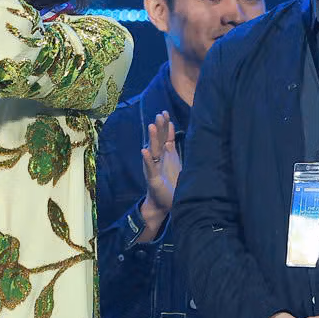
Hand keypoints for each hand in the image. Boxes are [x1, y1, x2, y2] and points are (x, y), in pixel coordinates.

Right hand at [137, 111, 182, 241]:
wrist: (164, 204)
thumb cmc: (171, 184)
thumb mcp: (174, 164)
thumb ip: (172, 150)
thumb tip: (171, 135)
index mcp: (164, 155)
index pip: (164, 137)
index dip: (165, 126)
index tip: (165, 113)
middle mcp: (158, 159)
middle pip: (158, 140)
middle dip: (158, 127)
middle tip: (159, 114)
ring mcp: (154, 168)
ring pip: (152, 151)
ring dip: (151, 139)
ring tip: (151, 126)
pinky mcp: (152, 179)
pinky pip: (149, 167)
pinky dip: (147, 159)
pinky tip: (144, 151)